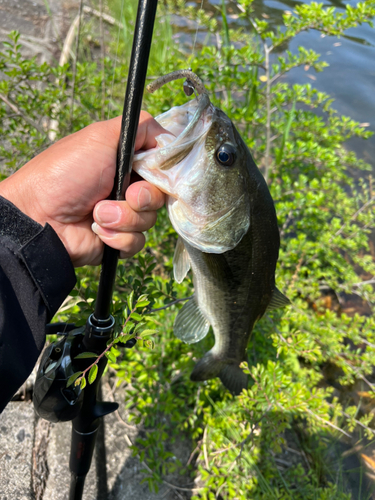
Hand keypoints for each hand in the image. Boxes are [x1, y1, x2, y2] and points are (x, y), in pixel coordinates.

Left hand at [0, 113, 166, 266]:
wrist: (40, 217)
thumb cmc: (66, 173)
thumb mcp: (101, 136)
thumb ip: (139, 126)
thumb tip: (169, 136)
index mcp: (126, 160)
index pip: (163, 165)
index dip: (165, 171)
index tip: (155, 172)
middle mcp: (127, 186)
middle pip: (161, 194)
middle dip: (143, 196)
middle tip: (125, 193)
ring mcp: (123, 214)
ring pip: (150, 220)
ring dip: (124, 217)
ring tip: (97, 213)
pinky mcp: (118, 239)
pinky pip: (137, 241)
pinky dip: (118, 236)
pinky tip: (97, 230)